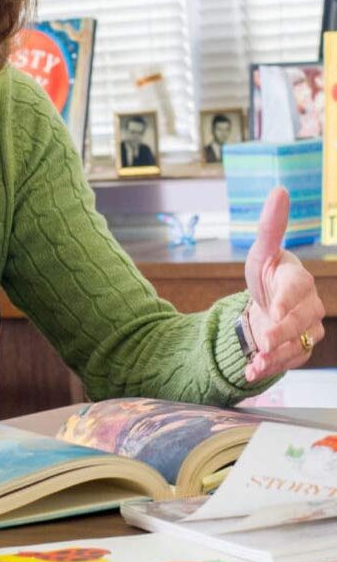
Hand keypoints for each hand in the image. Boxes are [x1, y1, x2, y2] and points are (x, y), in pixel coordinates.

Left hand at [243, 186, 324, 380]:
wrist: (265, 306)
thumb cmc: (266, 275)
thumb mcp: (261, 252)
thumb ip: (271, 226)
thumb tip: (280, 190)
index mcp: (298, 279)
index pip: (298, 288)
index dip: (287, 298)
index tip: (272, 307)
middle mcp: (310, 306)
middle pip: (301, 321)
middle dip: (282, 331)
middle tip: (263, 338)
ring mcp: (307, 330)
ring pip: (298, 345)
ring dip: (276, 355)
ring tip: (256, 360)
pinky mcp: (300, 350)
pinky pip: (288, 361)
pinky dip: (269, 368)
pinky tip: (251, 371)